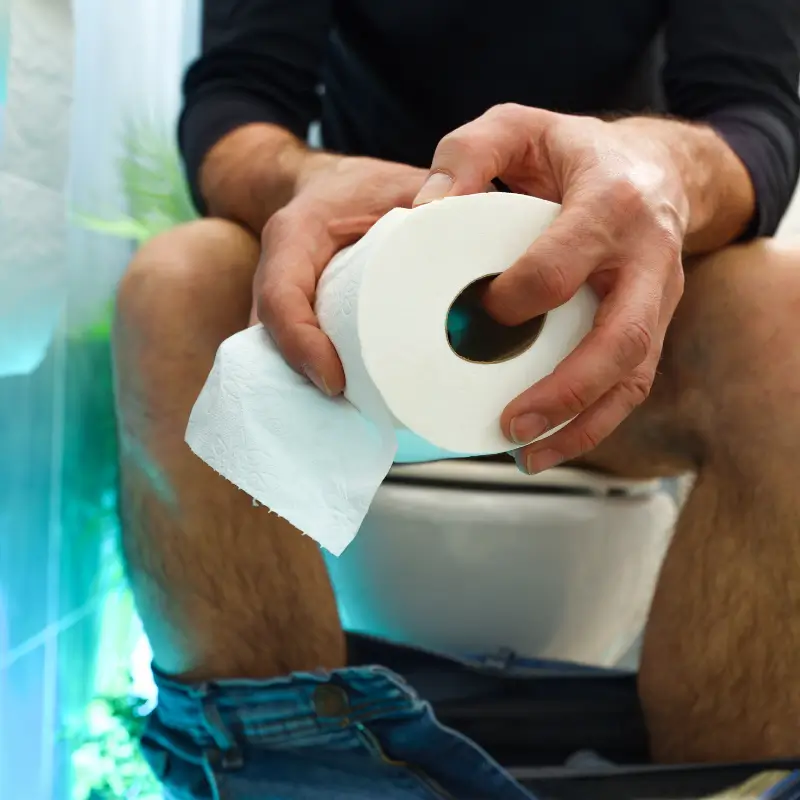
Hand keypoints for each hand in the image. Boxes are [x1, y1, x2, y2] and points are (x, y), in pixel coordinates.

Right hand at [253, 153, 427, 394]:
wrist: (333, 187)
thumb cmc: (367, 186)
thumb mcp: (400, 181)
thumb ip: (431, 201)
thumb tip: (467, 228)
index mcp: (295, 235)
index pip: (281, 297)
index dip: (301, 345)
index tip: (335, 383)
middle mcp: (280, 270)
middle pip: (273, 336)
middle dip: (304, 378)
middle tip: (351, 408)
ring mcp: (283, 298)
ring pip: (278, 349)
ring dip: (306, 384)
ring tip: (352, 411)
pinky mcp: (298, 316)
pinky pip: (296, 348)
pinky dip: (317, 375)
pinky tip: (353, 399)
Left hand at [414, 105, 687, 472]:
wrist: (656, 168)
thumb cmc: (575, 152)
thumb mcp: (519, 126)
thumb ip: (467, 154)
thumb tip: (422, 213)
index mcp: (611, 202)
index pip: (563, 264)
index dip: (517, 299)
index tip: (475, 316)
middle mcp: (646, 257)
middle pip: (620, 339)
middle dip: (565, 392)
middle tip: (510, 425)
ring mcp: (659, 298)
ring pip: (633, 377)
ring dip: (582, 426)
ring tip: (528, 456)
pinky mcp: (654, 326)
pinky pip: (632, 385)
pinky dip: (593, 423)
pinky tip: (549, 445)